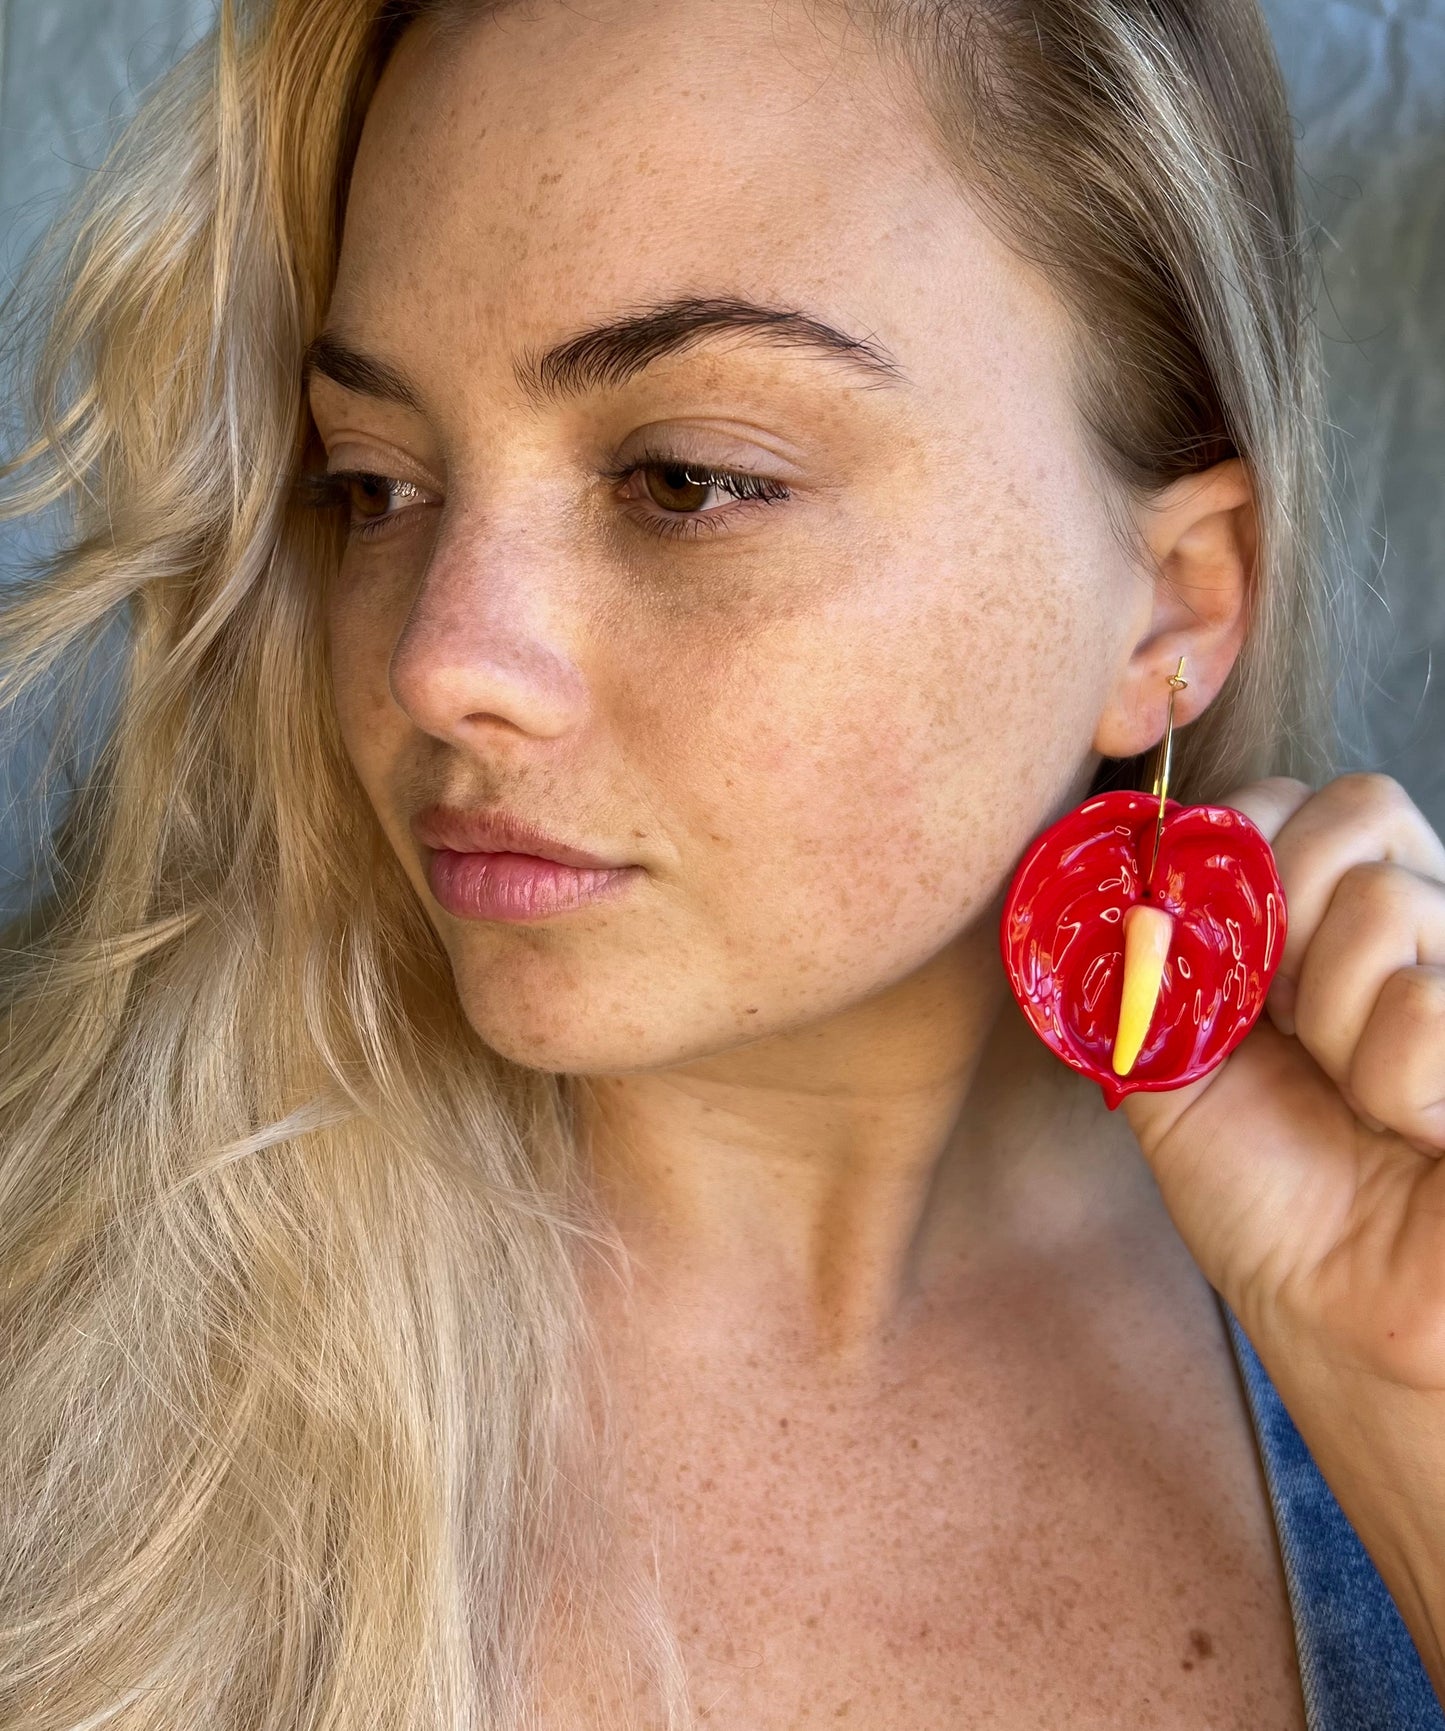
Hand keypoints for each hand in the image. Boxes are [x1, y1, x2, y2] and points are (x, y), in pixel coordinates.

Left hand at [1120, 771, 1444, 1687]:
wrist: (1352, 1324)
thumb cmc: (1272, 1199)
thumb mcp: (1174, 1065)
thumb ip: (1145, 961)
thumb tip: (1118, 857)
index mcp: (1335, 923)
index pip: (1304, 797)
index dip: (1242, 846)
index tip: (1210, 945)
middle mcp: (1419, 929)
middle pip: (1359, 811)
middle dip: (1282, 915)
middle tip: (1278, 1027)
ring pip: (1381, 905)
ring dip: (1325, 1021)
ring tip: (1349, 1099)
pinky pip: (1420, 1004)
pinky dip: (1388, 1080)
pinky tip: (1409, 1132)